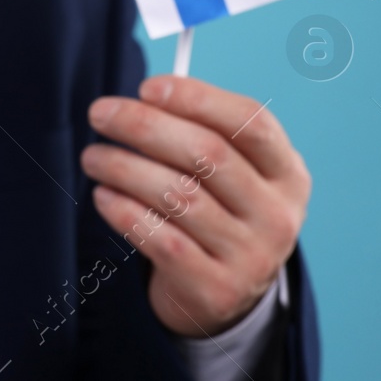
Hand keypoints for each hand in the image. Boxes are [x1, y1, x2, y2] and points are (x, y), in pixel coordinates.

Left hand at [81, 75, 310, 337]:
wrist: (226, 293)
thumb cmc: (217, 210)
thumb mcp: (231, 175)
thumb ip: (201, 132)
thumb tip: (142, 98)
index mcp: (287, 174)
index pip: (251, 123)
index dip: (197, 98)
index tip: (147, 87)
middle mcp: (277, 216)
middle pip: (207, 154)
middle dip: (144, 126)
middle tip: (100, 113)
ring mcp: (251, 257)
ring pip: (178, 196)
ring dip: (124, 167)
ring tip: (93, 156)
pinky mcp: (216, 289)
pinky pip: (161, 239)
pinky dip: (125, 211)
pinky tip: (103, 195)